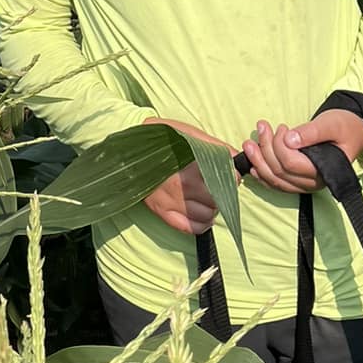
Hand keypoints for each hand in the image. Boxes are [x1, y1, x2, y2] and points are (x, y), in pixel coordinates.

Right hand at [141, 117, 228, 234]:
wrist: (128, 152)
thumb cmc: (159, 140)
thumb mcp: (186, 134)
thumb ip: (212, 145)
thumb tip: (235, 155)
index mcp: (191, 166)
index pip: (227, 180)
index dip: (231, 177)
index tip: (229, 175)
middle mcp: (183, 187)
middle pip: (219, 200)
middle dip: (223, 194)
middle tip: (217, 187)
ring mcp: (172, 203)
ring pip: (208, 216)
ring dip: (212, 209)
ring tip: (207, 199)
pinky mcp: (163, 213)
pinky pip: (191, 228)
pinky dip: (201, 224)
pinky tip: (202, 215)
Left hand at [242, 108, 362, 194]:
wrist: (353, 133)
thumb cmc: (345, 127)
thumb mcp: (331, 124)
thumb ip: (311, 132)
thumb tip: (289, 139)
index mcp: (324, 170)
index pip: (291, 164)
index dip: (279, 145)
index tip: (282, 127)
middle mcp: (314, 182)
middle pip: (279, 172)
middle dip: (264, 149)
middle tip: (260, 127)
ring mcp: (305, 184)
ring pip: (275, 180)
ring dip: (258, 162)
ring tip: (249, 143)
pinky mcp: (299, 182)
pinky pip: (277, 184)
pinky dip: (262, 175)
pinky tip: (252, 164)